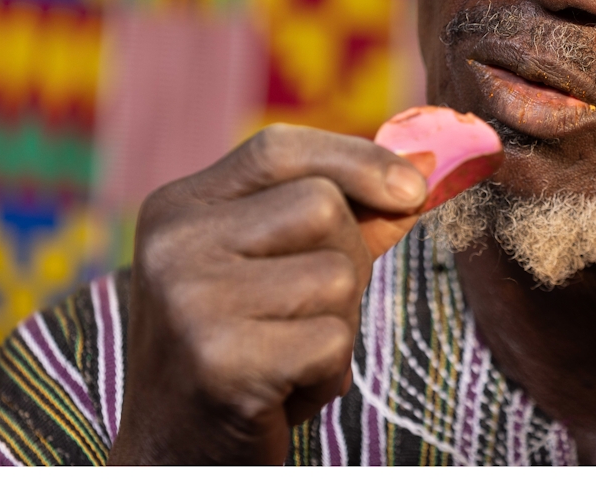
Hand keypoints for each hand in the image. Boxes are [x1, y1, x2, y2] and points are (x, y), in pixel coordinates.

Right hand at [107, 124, 427, 464]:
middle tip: (303, 315)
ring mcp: (191, 301)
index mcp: (177, 209)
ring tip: (285, 358)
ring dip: (336, 327)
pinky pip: (333, 341)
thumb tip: (421, 170)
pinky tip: (281, 395)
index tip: (414, 188)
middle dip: (346, 261)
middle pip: (322, 207)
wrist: (176, 462)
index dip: (357, 159)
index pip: (279, 148)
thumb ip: (340, 218)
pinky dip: (327, 375)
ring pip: (338, 276)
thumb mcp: (273, 272)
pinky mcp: (222, 361)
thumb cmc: (239, 355)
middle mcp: (174, 244)